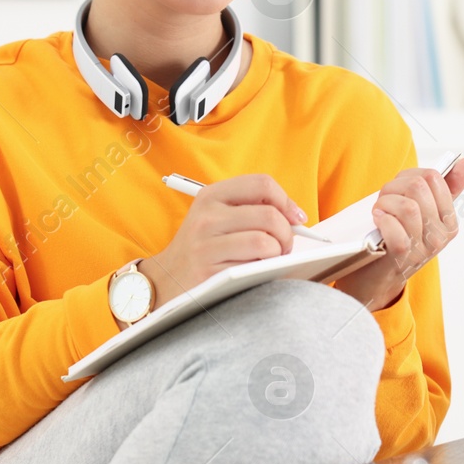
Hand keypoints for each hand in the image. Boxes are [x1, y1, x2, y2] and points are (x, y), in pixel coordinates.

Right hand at [139, 174, 307, 304]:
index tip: (296, 218)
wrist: (166, 280)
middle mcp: (207, 216)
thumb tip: (296, 217)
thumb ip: (250, 209)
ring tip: (271, 260)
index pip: (261, 184)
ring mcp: (206, 245)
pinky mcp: (209, 272)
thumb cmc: (202, 248)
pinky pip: (254, 268)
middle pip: (269, 215)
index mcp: (211, 196)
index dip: (286, 201)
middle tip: (285, 246)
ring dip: (277, 255)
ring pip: (265, 242)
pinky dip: (264, 271)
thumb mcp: (216, 217)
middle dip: (287, 234)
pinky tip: (255, 273)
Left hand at [333, 156, 463, 311]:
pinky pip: (395, 227)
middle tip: (385, 201)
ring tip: (380, 212)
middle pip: (418, 187)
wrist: (374, 279)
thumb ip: (448, 188)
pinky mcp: (402, 256)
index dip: (409, 176)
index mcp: (449, 222)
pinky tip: (378, 222)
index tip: (399, 190)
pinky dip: (382, 219)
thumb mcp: (424, 214)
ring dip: (384, 203)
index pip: (434, 178)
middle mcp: (441, 236)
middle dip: (394, 187)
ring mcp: (424, 248)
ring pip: (407, 205)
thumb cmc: (397, 240)